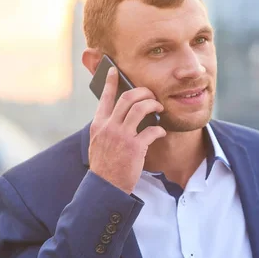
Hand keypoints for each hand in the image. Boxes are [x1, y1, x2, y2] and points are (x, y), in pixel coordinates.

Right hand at [88, 67, 165, 193]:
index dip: (110, 82)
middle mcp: (109, 127)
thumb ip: (106, 128)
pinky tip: (161, 133)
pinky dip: (159, 130)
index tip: (113, 70)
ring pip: (141, 109)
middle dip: (143, 92)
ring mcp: (121, 136)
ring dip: (153, 105)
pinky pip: (152, 131)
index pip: (104, 98)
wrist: (105, 187)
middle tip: (151, 95)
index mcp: (98, 125)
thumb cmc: (105, 166)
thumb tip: (121, 115)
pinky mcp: (134, 147)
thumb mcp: (98, 143)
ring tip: (159, 108)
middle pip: (127, 98)